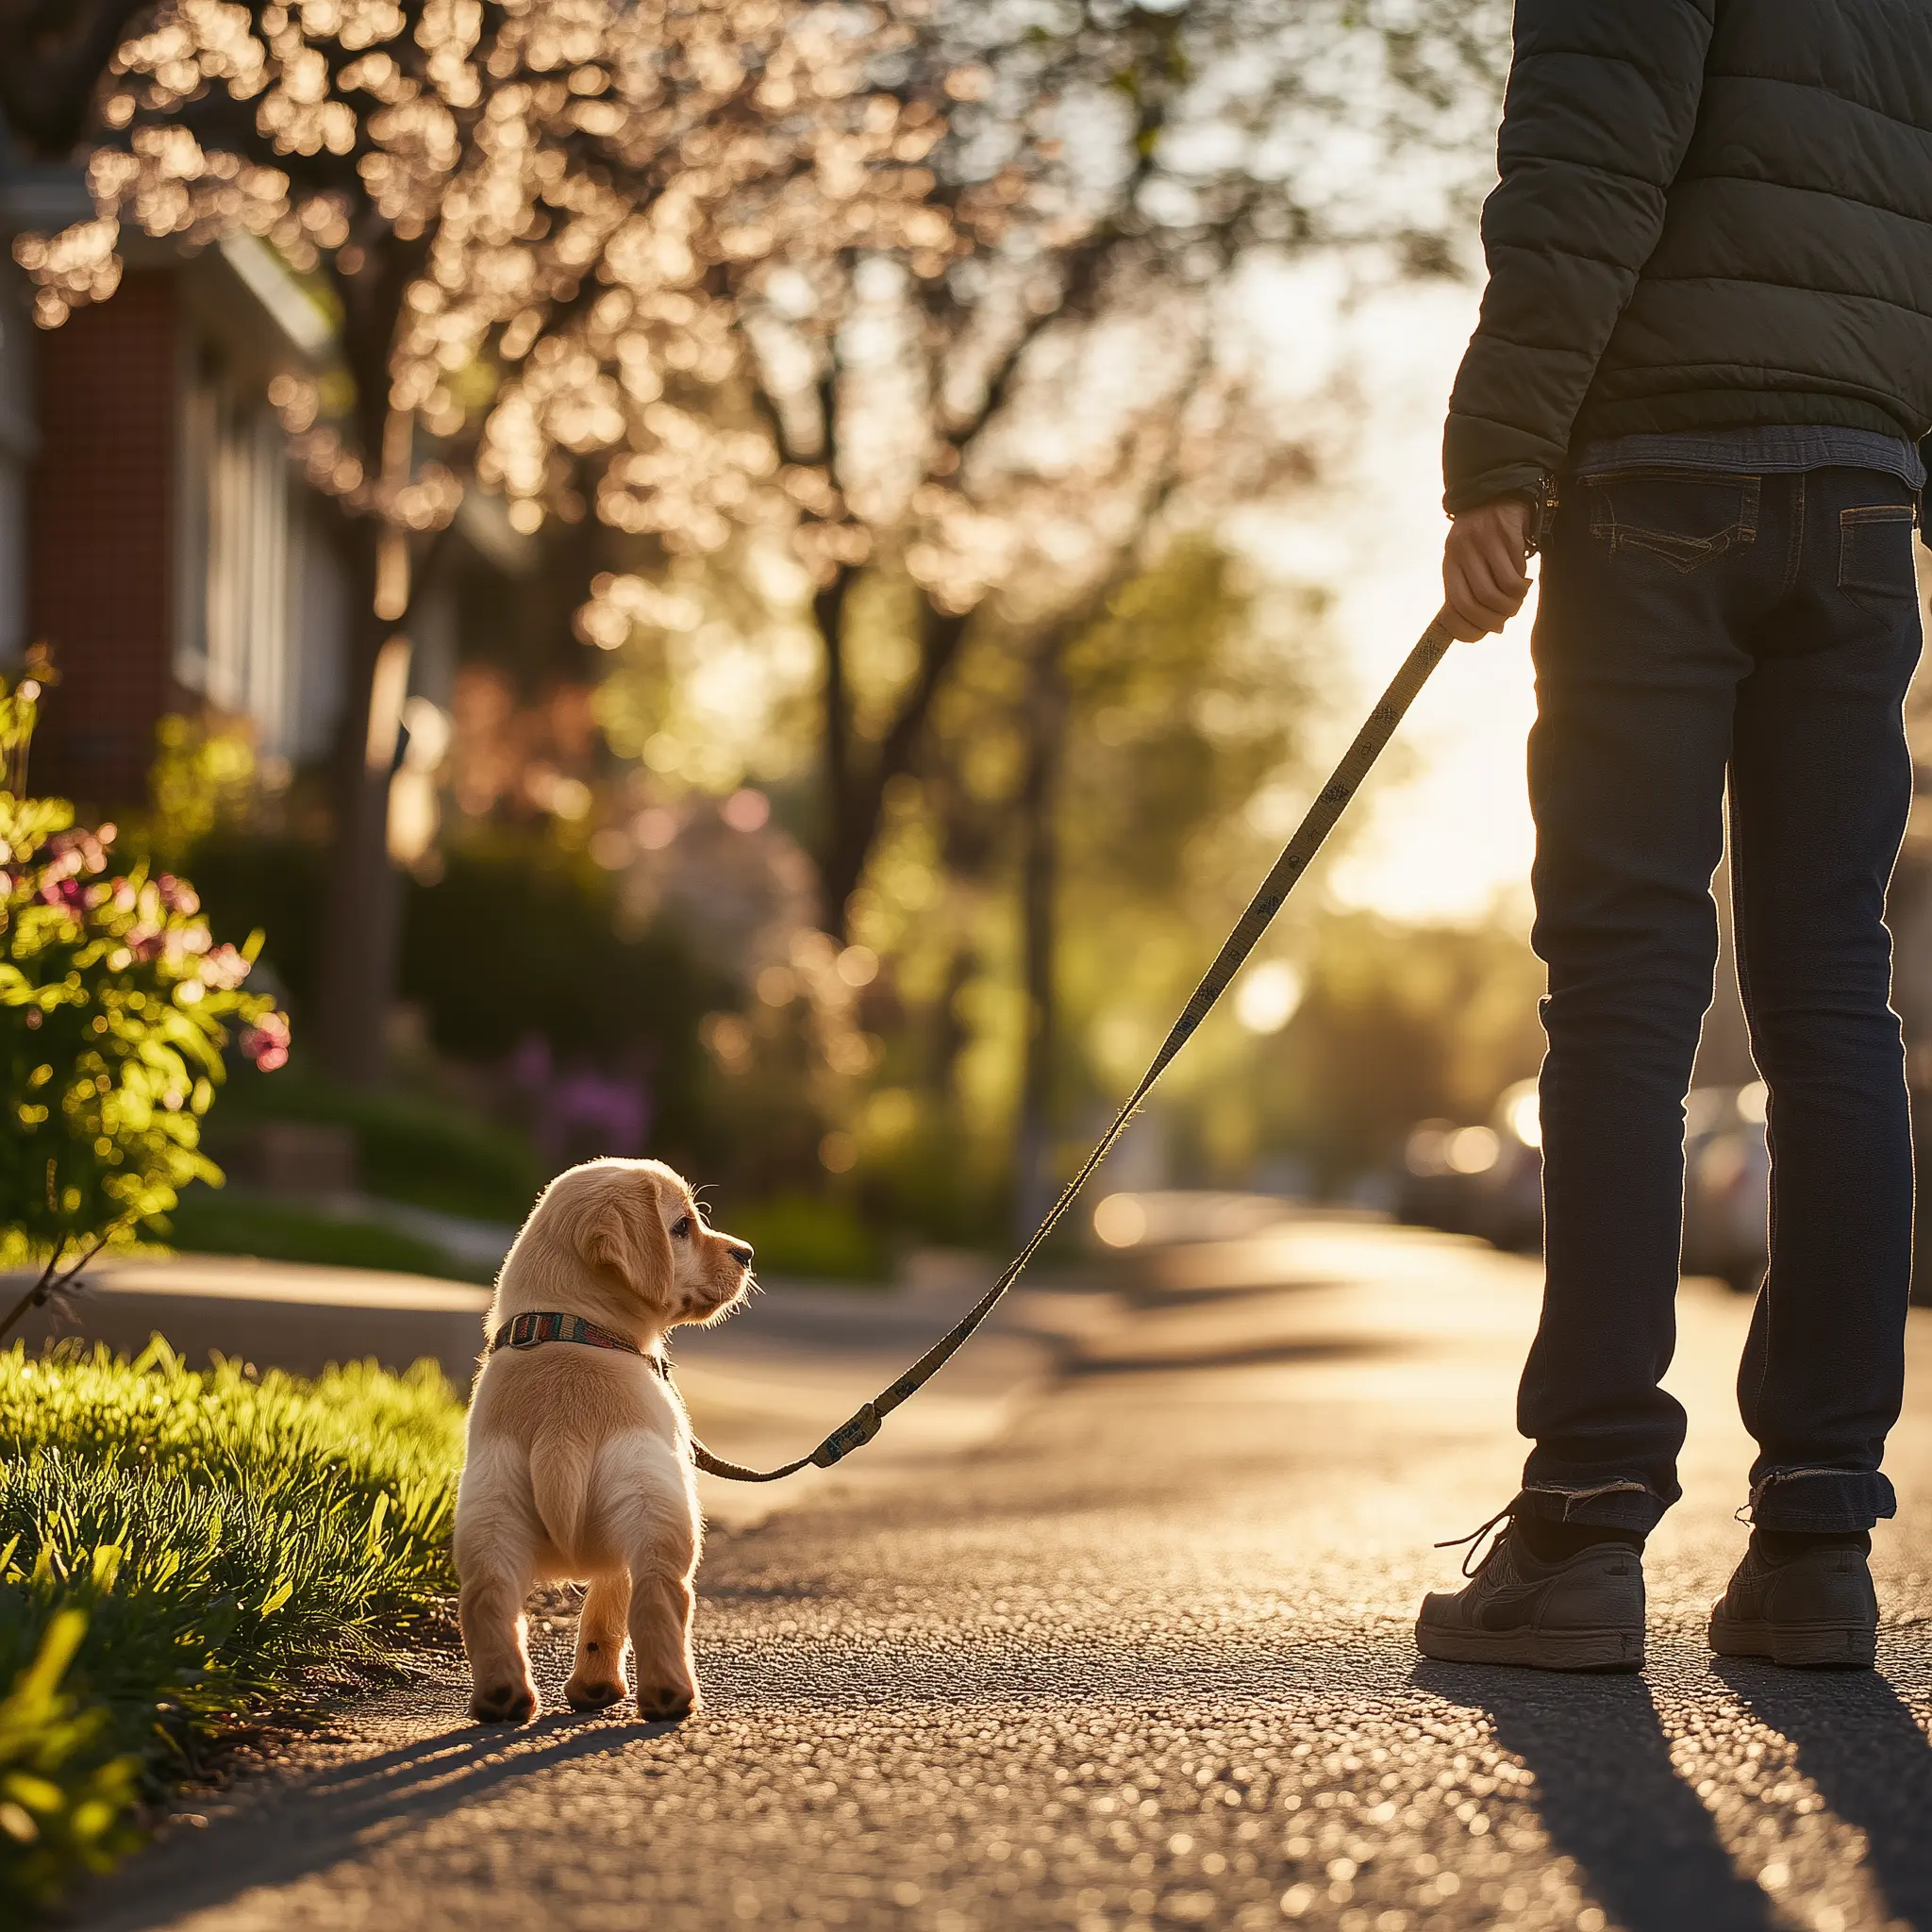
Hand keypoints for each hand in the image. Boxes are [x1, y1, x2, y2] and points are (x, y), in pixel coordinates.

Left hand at [1443, 496, 1532, 640]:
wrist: (1497, 493)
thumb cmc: (1482, 538)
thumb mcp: (1467, 562)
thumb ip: (1473, 592)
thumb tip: (1495, 629)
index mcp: (1450, 563)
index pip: (1454, 606)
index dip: (1469, 627)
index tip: (1484, 633)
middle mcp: (1462, 553)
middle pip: (1478, 602)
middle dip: (1495, 618)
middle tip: (1506, 617)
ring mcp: (1483, 543)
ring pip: (1499, 591)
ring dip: (1512, 603)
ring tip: (1517, 598)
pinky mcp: (1506, 534)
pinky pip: (1516, 572)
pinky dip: (1522, 585)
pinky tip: (1524, 581)